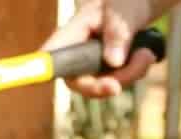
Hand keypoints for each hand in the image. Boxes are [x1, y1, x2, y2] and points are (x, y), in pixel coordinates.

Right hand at [42, 0, 159, 97]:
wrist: (144, 3)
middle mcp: (80, 51)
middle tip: (117, 87)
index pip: (51, 55)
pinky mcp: (110, 70)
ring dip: (130, 74)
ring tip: (145, 53)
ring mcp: (95, 62)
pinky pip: (120, 82)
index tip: (34, 80)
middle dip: (103, 85)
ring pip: (105, 85)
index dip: (42, 70)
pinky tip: (146, 54)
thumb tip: (113, 63)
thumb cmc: (127, 1)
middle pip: (80, 82)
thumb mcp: (124, 11)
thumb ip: (118, 33)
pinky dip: (137, 72)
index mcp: (74, 32)